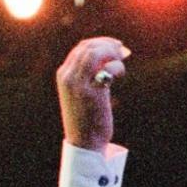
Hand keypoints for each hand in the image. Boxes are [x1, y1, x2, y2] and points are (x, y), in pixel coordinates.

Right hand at [57, 36, 129, 151]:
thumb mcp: (83, 93)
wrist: (84, 143)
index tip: (115, 46)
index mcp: (63, 75)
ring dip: (112, 52)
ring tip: (123, 59)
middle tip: (123, 51)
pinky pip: (106, 70)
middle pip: (89, 47)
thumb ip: (90, 76)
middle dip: (108, 44)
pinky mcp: (92, 93)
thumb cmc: (87, 119)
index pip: (81, 48)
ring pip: (95, 54)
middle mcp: (68, 77)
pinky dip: (116, 66)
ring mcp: (78, 84)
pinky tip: (120, 74)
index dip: (100, 42)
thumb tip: (110, 59)